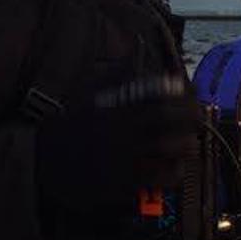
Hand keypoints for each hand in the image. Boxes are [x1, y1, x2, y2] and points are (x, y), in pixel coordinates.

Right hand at [34, 71, 198, 214]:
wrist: (41, 163)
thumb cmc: (68, 126)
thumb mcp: (87, 94)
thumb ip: (113, 76)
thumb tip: (134, 55)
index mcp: (117, 109)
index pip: (160, 98)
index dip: (182, 96)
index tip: (192, 94)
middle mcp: (124, 132)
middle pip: (170, 121)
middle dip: (191, 118)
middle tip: (199, 119)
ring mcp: (124, 159)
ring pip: (168, 149)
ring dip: (185, 144)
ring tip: (190, 142)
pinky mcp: (122, 184)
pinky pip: (158, 178)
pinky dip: (172, 172)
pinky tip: (175, 168)